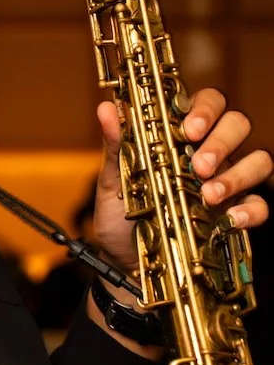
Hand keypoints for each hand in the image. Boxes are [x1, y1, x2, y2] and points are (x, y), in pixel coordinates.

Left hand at [93, 88, 271, 273]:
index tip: (189, 128)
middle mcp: (210, 153)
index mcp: (181, 135)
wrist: (123, 260)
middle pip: (238, 124)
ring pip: (259, 160)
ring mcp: (226, 182)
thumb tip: (106, 109)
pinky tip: (231, 219)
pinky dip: (252, 210)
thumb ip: (115, 144)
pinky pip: (261, 205)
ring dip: (238, 174)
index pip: (207, 103)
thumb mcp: (113, 179)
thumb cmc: (120, 214)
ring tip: (208, 194)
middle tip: (198, 166)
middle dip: (222, 141)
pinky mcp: (234, 215)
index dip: (205, 109)